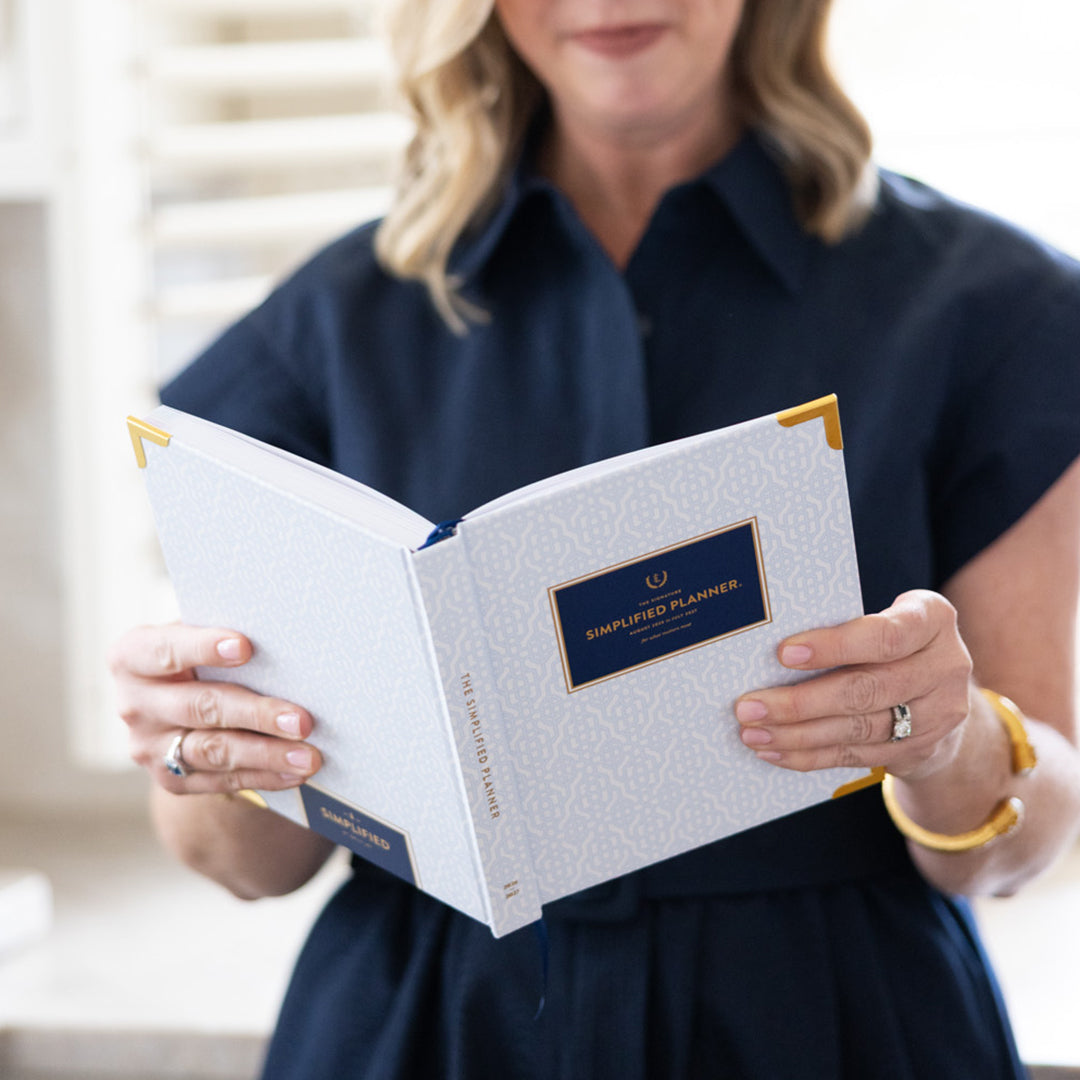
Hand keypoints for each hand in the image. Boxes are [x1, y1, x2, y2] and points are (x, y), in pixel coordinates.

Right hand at [110, 623, 321, 793]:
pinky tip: (295, 771)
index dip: (202, 647)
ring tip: (309, 755)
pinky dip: (263, 776)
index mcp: (133, 656)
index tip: (245, 646)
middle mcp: (134, 703)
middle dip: (255, 713)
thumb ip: (224, 634)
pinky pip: (222, 781)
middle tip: (302, 720)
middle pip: (199, 707)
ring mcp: (149, 746)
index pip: (165, 651)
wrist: (181, 705)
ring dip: (267, 754)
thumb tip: (283, 635)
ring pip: (213, 750)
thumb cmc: (202, 657)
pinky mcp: (171, 780)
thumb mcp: (198, 637)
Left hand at [735, 590, 973, 778]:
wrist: (941, 693)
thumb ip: (843, 625)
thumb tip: (766, 645)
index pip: (884, 636)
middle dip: (800, 702)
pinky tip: (775, 751)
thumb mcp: (884, 618)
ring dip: (797, 735)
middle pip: (866, 690)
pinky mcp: (921, 748)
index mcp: (932, 619)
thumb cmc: (890, 641)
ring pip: (858, 729)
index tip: (783, 654)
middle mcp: (945, 666)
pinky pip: (857, 755)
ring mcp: (938, 714)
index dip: (834, 646)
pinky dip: (810, 755)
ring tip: (753, 733)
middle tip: (750, 706)